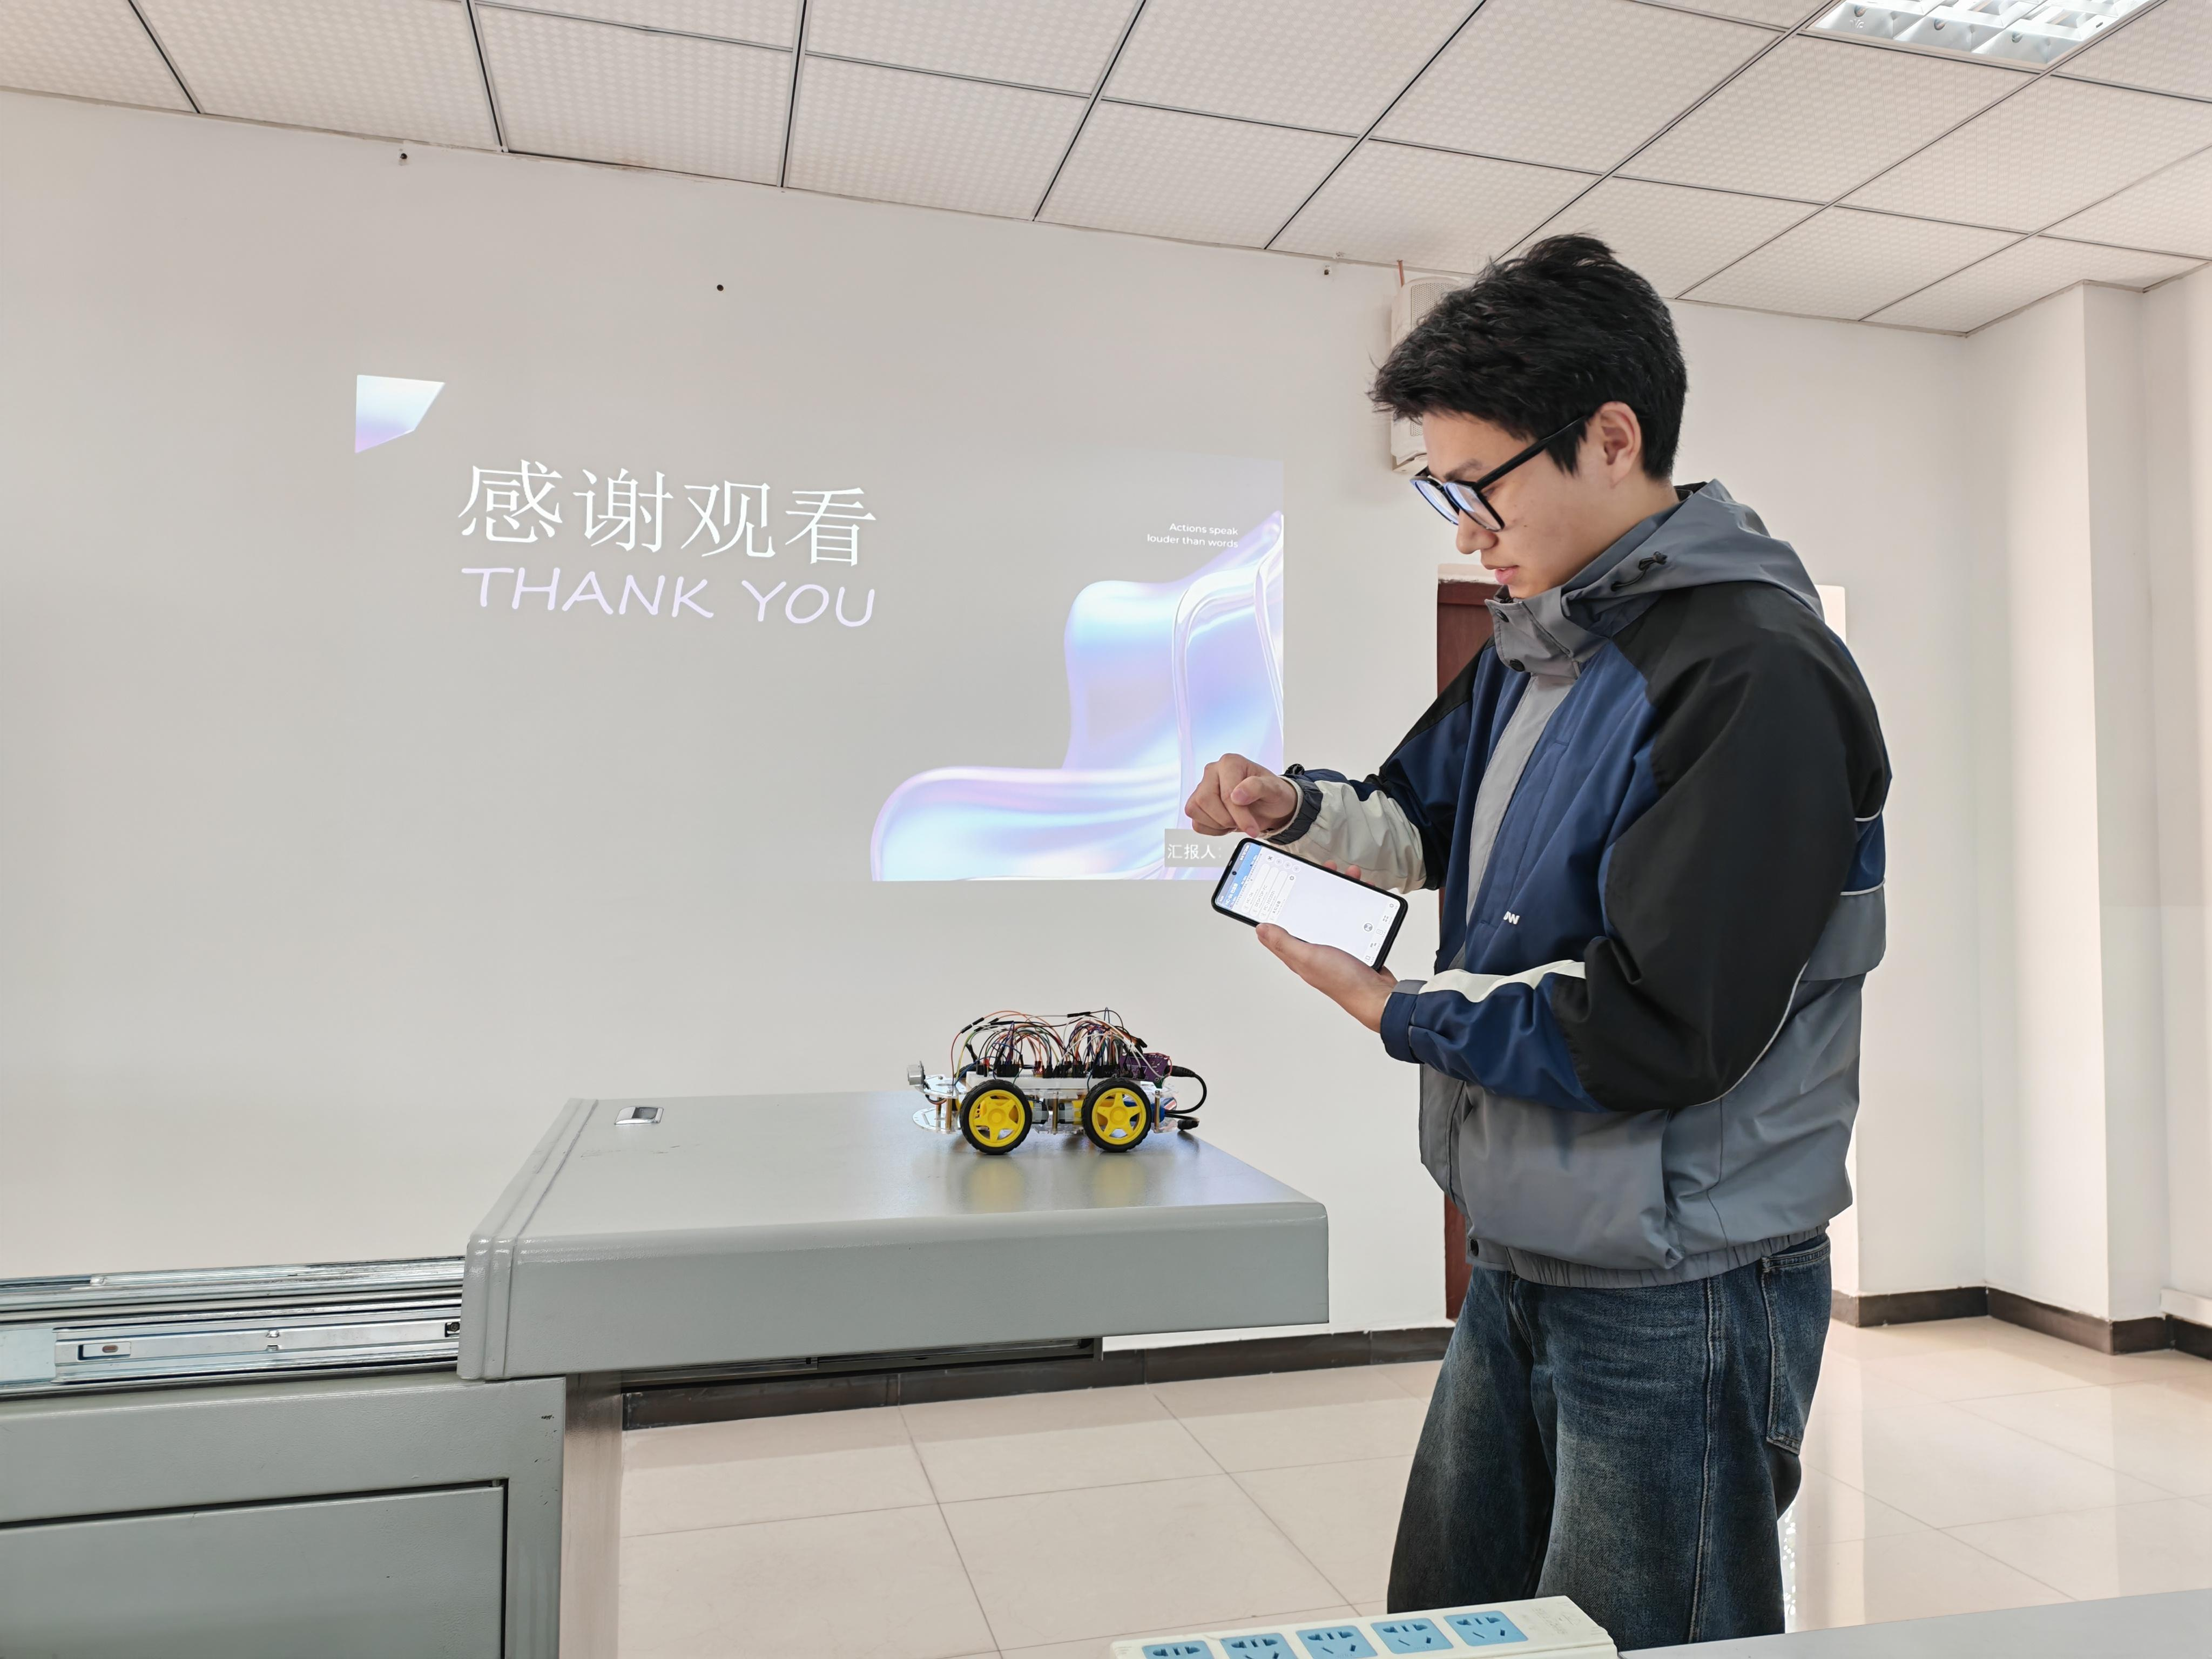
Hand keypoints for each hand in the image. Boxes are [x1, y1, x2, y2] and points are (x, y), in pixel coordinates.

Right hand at [1185, 753, 1297, 836]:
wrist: (1269, 806)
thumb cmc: (1270, 794)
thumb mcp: (1274, 789)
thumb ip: (1257, 787)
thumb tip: (1237, 795)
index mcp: (1230, 763)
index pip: (1226, 793)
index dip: (1239, 814)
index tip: (1251, 827)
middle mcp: (1213, 772)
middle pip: (1205, 800)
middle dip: (1227, 819)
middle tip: (1244, 823)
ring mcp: (1202, 788)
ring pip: (1195, 810)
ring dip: (1219, 824)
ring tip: (1235, 821)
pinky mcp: (1197, 804)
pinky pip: (1196, 823)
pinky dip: (1213, 830)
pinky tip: (1227, 824)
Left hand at [1253, 863, 1398, 1033]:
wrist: (1378, 994)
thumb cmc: (1344, 982)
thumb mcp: (1308, 957)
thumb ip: (1283, 942)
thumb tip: (1260, 928)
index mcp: (1299, 952)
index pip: (1282, 926)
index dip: (1278, 906)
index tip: (1280, 886)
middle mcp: (1315, 948)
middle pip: (1310, 912)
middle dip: (1316, 889)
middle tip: (1323, 871)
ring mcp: (1335, 945)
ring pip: (1333, 911)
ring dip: (1340, 892)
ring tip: (1348, 877)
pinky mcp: (1353, 945)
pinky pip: (1351, 919)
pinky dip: (1356, 904)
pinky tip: (1362, 895)